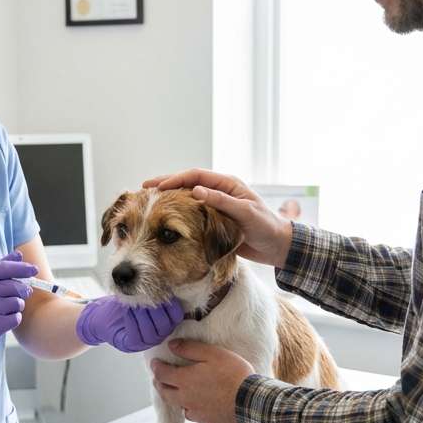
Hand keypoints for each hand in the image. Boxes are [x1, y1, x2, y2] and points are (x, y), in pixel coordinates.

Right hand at [0, 252, 37, 374]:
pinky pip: (15, 318)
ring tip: (4, 310)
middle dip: (21, 292)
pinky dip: (13, 319)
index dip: (22, 268)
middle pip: (15, 287)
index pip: (4, 268)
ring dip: (16, 307)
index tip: (34, 270)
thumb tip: (19, 254)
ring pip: (17, 303)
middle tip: (20, 296)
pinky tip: (2, 320)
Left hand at [76, 296, 183, 352]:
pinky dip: (132, 322)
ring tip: (135, 302)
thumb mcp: (142, 295)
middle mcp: (159, 335)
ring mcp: (146, 342)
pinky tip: (127, 311)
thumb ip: (155, 292)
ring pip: (151, 331)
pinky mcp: (132, 345)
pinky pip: (136, 336)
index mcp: (166, 322)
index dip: (171, 303)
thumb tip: (166, 279)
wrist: (103, 315)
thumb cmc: (125, 304)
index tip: (162, 290)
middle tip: (147, 295)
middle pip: (165, 324)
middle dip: (156, 309)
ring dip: (143, 314)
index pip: (177, 316)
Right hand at [142, 168, 291, 267]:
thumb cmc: (266, 228)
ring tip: (148, 200)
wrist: (278, 246)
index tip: (156, 186)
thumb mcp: (245, 213)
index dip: (175, 179)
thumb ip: (221, 202)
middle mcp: (220, 191)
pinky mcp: (214, 220)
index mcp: (228, 184)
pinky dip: (176, 213)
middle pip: (187, 183)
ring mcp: (216, 205)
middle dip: (166, 184)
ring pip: (187, 197)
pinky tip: (163, 217)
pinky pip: (191, 212)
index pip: (195, 176)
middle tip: (144, 188)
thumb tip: (196, 191)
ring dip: (168, 198)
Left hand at [150, 339, 254, 422]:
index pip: (161, 374)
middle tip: (159, 379)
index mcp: (185, 381)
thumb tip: (172, 345)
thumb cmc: (235, 375)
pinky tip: (207, 407)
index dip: (156, 367)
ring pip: (182, 407)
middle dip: (160, 384)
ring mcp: (197, 415)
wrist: (253, 405)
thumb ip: (191, 349)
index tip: (155, 363)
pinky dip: (199, 411)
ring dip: (180, 400)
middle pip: (165, 394)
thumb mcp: (214, 354)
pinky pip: (200, 418)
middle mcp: (186, 400)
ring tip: (184, 393)